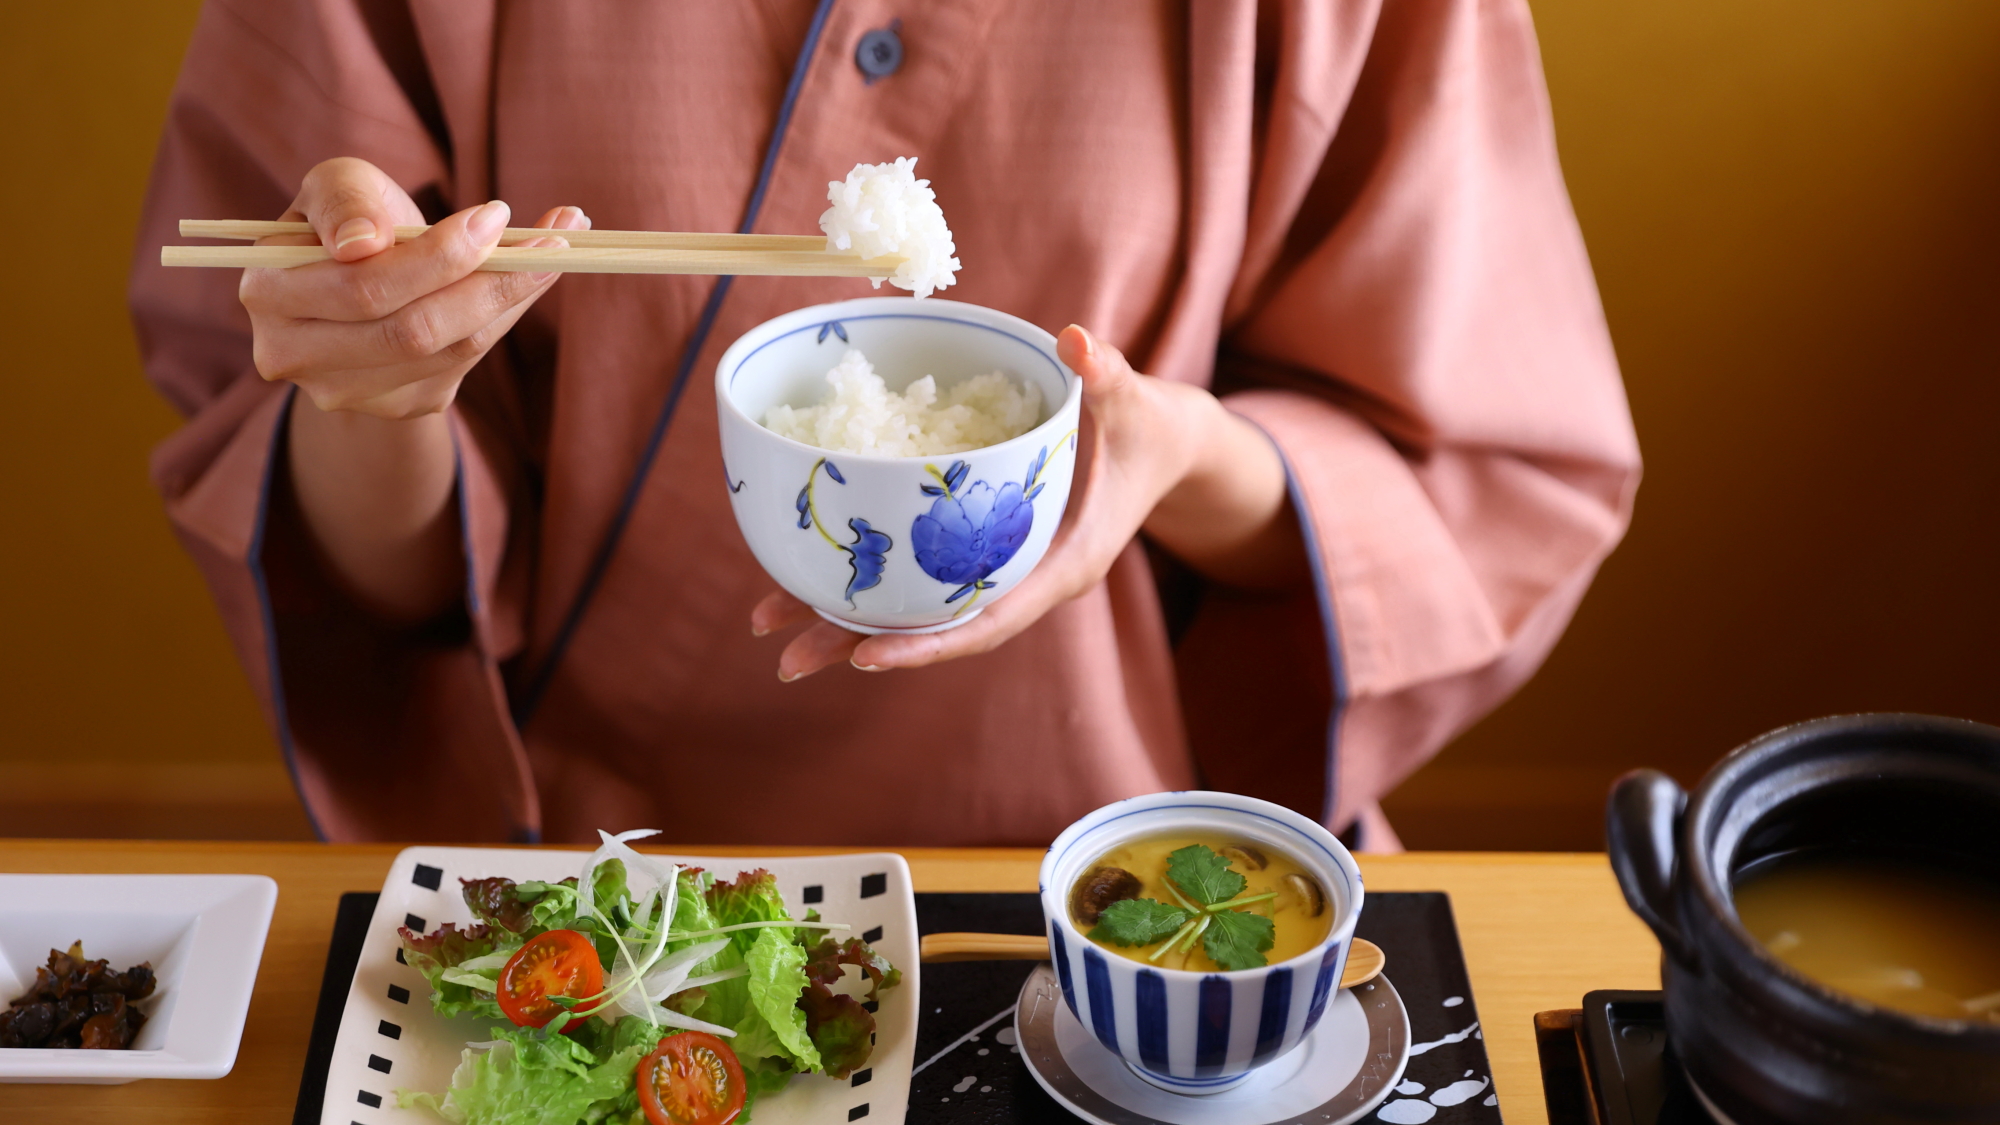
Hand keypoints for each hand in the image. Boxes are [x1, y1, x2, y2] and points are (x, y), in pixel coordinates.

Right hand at [241, 156, 587, 417]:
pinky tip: (533, 279)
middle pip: (412, 330)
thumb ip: (343, 202)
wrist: (360, 283)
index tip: (497, 215)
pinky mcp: (401, 405)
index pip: (364, 285)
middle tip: (551, 238)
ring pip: (452, 350)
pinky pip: (469, 362)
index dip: (437, 255)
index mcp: (268, 294)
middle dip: (489, 280)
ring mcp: (348, 392)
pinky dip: (508, 315)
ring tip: (558, 246)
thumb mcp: (338, 188)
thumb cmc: (350, 222)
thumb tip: (362, 243)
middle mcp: (296, 355)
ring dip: (516, 296)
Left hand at [753, 325, 1305, 679]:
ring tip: (769, 624)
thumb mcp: (1134, 402)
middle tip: (784, 657)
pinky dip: (867, 580)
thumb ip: (1106, 375)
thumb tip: (1075, 339)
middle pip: (934, 630)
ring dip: (844, 619)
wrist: (1160, 447)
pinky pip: (918, 577)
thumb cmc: (1148, 428)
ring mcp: (999, 573)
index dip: (926, 642)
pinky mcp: (980, 553)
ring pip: (917, 609)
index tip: (866, 654)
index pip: (987, 620)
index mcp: (1061, 566)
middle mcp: (1023, 582)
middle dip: (859, 643)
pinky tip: (807, 573)